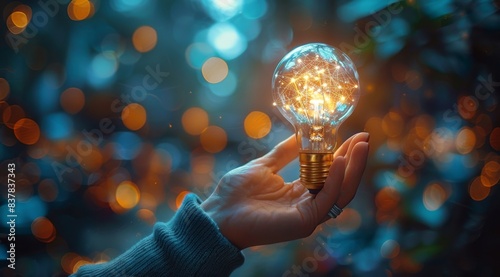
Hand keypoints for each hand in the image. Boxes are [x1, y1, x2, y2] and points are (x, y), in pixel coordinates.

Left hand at [201, 132, 369, 248]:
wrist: (219, 212)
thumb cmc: (237, 193)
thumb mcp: (265, 165)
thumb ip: (284, 152)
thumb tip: (300, 133)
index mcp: (301, 193)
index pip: (330, 174)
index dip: (344, 155)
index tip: (355, 135)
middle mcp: (308, 205)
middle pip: (341, 184)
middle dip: (355, 161)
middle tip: (365, 138)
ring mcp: (308, 216)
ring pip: (341, 193)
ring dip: (353, 168)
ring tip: (360, 146)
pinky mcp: (304, 222)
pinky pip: (326, 200)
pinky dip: (336, 180)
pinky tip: (341, 160)